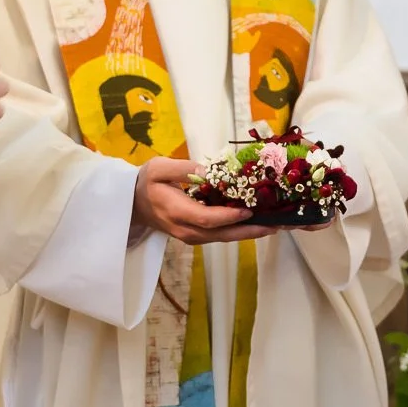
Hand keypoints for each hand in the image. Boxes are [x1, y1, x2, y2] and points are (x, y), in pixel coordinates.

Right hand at [132, 158, 275, 245]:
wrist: (132, 204)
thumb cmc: (146, 183)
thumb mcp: (159, 168)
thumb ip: (183, 168)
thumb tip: (209, 172)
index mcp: (177, 212)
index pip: (207, 218)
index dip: (229, 215)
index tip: (249, 209)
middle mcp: (186, 230)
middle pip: (222, 235)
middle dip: (250, 231)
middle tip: (275, 225)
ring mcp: (191, 236)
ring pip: (223, 238)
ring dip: (248, 233)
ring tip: (273, 224)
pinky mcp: (196, 236)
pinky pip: (220, 236)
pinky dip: (239, 231)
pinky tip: (255, 223)